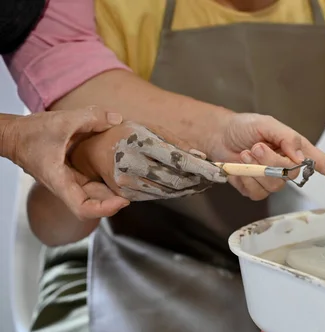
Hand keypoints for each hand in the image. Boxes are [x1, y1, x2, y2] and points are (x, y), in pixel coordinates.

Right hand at [2, 106, 129, 219]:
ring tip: (132, 183)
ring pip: (93, 194)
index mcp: (59, 181)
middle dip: (114, 201)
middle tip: (136, 190)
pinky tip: (118, 171)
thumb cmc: (30, 133)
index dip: (104, 209)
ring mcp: (68, 181)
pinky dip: (105, 180)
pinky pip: (90, 182)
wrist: (12, 135)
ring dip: (111, 192)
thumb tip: (117, 119)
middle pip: (93, 204)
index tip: (123, 201)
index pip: (83, 208)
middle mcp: (65, 186)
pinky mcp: (70, 174)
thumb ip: (91, 117)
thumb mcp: (62, 121)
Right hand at [70, 120, 225, 200]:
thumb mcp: (150, 129)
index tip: (218, 173)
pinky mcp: (125, 194)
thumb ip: (176, 142)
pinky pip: (156, 197)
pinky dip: (173, 193)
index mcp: (139, 142)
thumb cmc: (126, 135)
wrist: (92, 150)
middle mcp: (131, 163)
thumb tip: (201, 156)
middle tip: (213, 179)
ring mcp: (126, 182)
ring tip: (202, 183)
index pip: (178, 159)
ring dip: (188, 189)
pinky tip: (184, 188)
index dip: (201, 169)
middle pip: (175, 179)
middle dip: (197, 181)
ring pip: (168, 192)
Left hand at [203, 113, 324, 200]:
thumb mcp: (266, 123)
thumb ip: (286, 137)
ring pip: (273, 185)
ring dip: (256, 168)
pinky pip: (256, 192)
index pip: (321, 163)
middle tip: (256, 146)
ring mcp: (272, 180)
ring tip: (246, 153)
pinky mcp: (256, 190)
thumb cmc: (244, 127)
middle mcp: (287, 166)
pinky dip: (244, 178)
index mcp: (296, 149)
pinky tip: (239, 166)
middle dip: (271, 161)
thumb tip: (300, 155)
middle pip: (291, 175)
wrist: (218, 136)